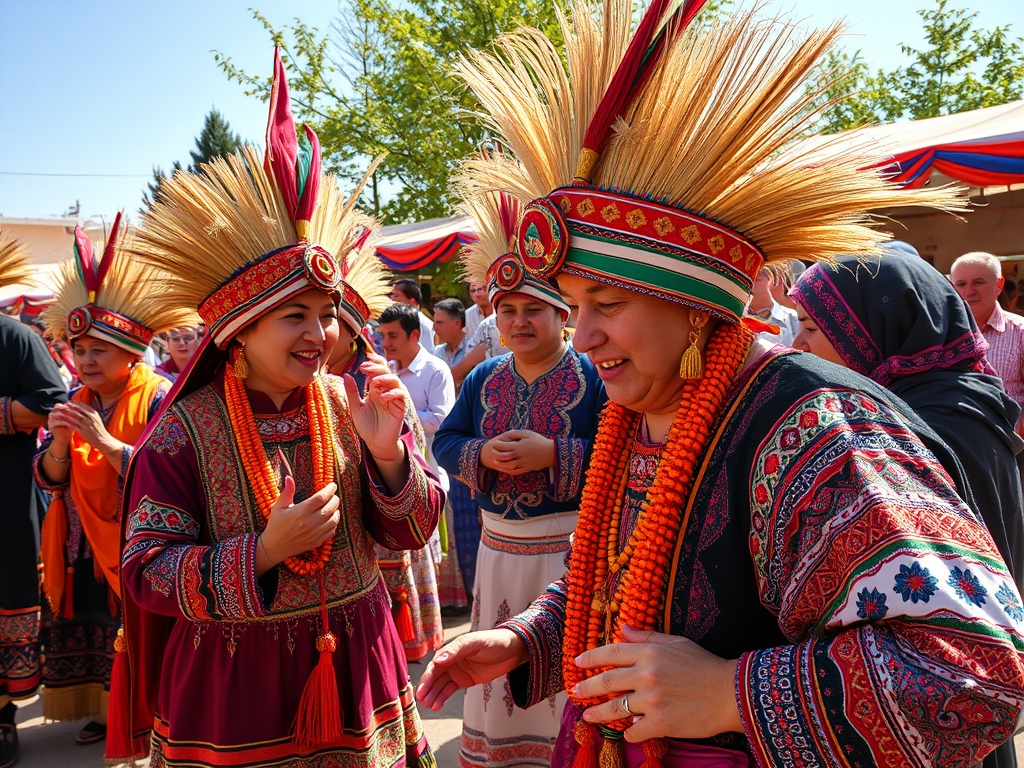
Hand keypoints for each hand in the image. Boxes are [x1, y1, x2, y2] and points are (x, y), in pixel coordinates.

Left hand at [49, 402, 120, 453]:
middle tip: (61, 406)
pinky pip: (73, 425)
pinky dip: (67, 423)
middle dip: (68, 408)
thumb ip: (90, 413)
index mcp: (94, 414)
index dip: (74, 404)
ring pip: (74, 417)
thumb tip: (82, 406)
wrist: (103, 440)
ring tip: (59, 413)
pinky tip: (62, 422)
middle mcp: (90, 418)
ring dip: (66, 415)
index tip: (68, 403)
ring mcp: (87, 424)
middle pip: (77, 410)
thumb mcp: (97, 419)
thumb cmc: (99, 429)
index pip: (83, 406)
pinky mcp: (83, 431)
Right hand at [260, 476, 340, 563]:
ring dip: (336, 510)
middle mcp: (309, 523)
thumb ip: (287, 492)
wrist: (274, 547)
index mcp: (300, 512)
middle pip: (330, 508)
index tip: (333, 485)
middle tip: (334, 495)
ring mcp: (314, 534)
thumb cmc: (275, 525)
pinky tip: (331, 518)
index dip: (329, 490)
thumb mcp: (278, 507)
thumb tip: (289, 477)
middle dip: (335, 499)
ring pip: (334, 519)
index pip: (321, 498)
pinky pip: (332, 530)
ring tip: (333, 506)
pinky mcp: (317, 542)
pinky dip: (334, 523)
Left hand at [343, 352, 407, 460]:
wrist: (375, 443)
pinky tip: (383, 396)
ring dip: (385, 378)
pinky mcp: (401, 407)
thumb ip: (352, 391)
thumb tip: (345, 374)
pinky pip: (401, 395)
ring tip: (374, 382)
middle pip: (386, 372)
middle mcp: (386, 391)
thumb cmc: (367, 426)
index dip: (373, 363)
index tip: (363, 362)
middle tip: (365, 368)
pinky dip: (393, 393)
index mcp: (375, 389)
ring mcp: (395, 398)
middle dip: (376, 368)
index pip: (378, 371)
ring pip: (396, 381)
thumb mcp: (355, 407)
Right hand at [416, 629, 527, 710]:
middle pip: (435, 675)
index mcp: (452, 649)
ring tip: (428, 706)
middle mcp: (451, 660)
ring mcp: (457, 671)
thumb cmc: (493, 641)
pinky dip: (442, 697)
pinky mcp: (464, 680)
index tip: (422, 689)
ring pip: (440, 684)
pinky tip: (437, 705)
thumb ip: (456, 651)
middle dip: (427, 688)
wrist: (512, 650)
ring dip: (433, 694)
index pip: (436, 664)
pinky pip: (449, 689)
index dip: (428, 677)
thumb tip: (437, 661)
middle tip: (422, 700)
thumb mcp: (474, 643)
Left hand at [485, 430, 554, 475]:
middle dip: (496, 455)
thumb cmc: (540, 441)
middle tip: (492, 453)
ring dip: (500, 464)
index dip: (498, 445)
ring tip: (496, 461)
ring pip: (508, 465)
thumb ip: (517, 433)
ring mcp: (523, 463)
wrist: (551, 453)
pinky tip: (505, 468)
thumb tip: (508, 433)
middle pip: (504, 457)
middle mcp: (520, 455)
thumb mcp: (529, 434)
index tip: (495, 443)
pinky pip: (515, 471)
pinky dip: (508, 470)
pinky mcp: (527, 468)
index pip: (504, 446)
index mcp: (520, 446)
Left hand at [572, 625, 741, 741]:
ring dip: (598, 713)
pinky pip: (634, 731)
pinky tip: (627, 732)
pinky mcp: (660, 723)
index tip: (578, 662)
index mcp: (649, 653)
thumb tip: (623, 628)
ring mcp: (652, 700)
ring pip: (614, 708)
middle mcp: (646, 675)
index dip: (591, 657)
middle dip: (586, 688)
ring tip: (588, 716)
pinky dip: (628, 733)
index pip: (610, 653)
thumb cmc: (704, 665)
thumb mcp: (676, 642)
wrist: (731, 693)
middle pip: (606, 681)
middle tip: (575, 692)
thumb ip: (646, 637)